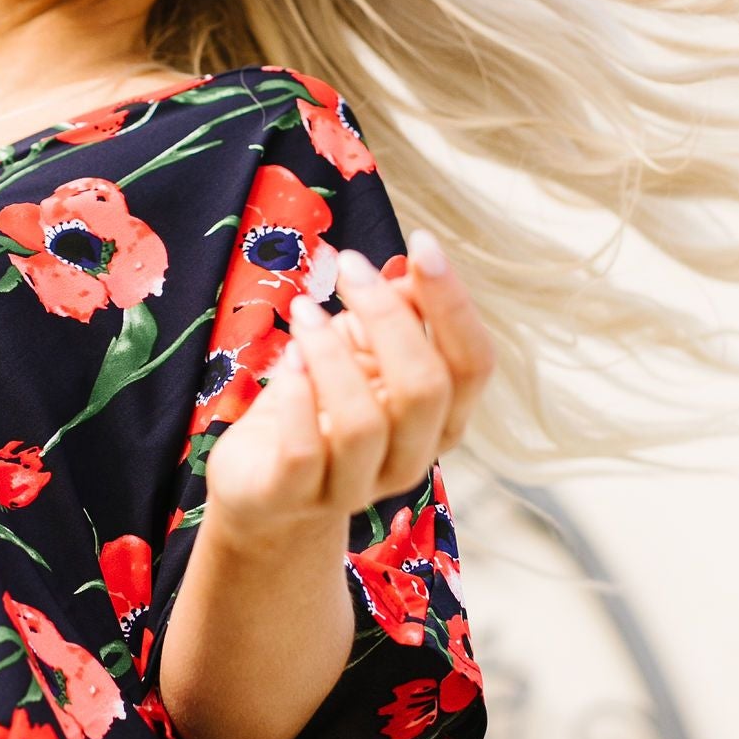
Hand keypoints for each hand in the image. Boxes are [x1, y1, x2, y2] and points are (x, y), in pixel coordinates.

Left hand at [205, 228, 493, 539]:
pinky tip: (287, 358)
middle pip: (425, 389)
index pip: (474, 363)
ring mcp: (356, 486)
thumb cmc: (321, 405)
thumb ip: (397, 314)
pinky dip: (296, 399)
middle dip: (387, 316)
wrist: (265, 485)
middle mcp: (412, 458)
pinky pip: (305, 453)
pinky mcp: (296, 497)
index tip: (422, 241)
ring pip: (363, 423)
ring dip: (330, 353)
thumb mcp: (361, 351)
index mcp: (443, 419)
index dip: (453, 302)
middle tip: (346, 265)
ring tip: (303, 309)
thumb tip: (416, 266)